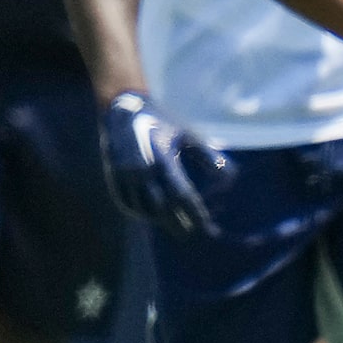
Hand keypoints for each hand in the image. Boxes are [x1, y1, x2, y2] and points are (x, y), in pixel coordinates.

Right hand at [99, 92, 232, 235]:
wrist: (124, 109)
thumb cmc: (163, 123)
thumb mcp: (189, 135)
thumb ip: (209, 156)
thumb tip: (230, 178)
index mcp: (162, 159)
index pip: (182, 194)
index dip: (194, 211)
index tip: (206, 224)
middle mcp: (141, 169)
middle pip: (162, 206)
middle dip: (178, 222)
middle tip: (192, 233)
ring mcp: (123, 174)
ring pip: (143, 207)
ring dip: (159, 220)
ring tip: (176, 227)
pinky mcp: (113, 175)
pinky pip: (126, 201)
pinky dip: (140, 212)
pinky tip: (153, 218)